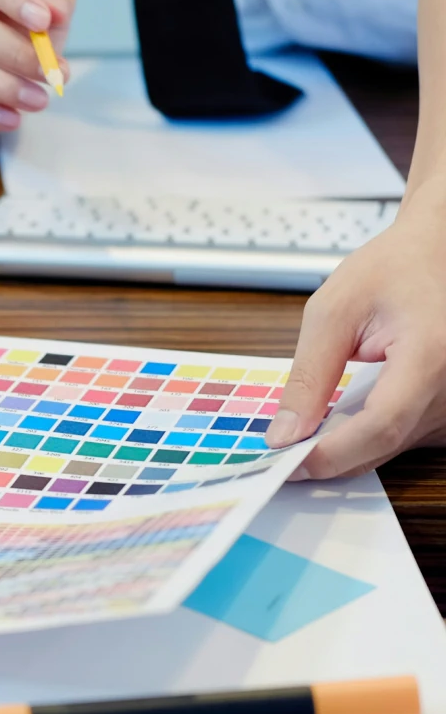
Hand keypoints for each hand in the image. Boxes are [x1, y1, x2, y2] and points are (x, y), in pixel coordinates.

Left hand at [265, 178, 445, 478]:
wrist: (435, 253)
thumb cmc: (393, 268)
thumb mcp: (333, 312)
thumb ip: (308, 376)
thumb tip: (286, 433)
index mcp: (432, 353)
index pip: (381, 424)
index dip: (332, 451)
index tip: (288, 460)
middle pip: (386, 444)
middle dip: (330, 457)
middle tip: (283, 454)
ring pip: (394, 448)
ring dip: (349, 448)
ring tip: (310, 432)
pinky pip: (407, 439)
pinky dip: (370, 437)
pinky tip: (344, 422)